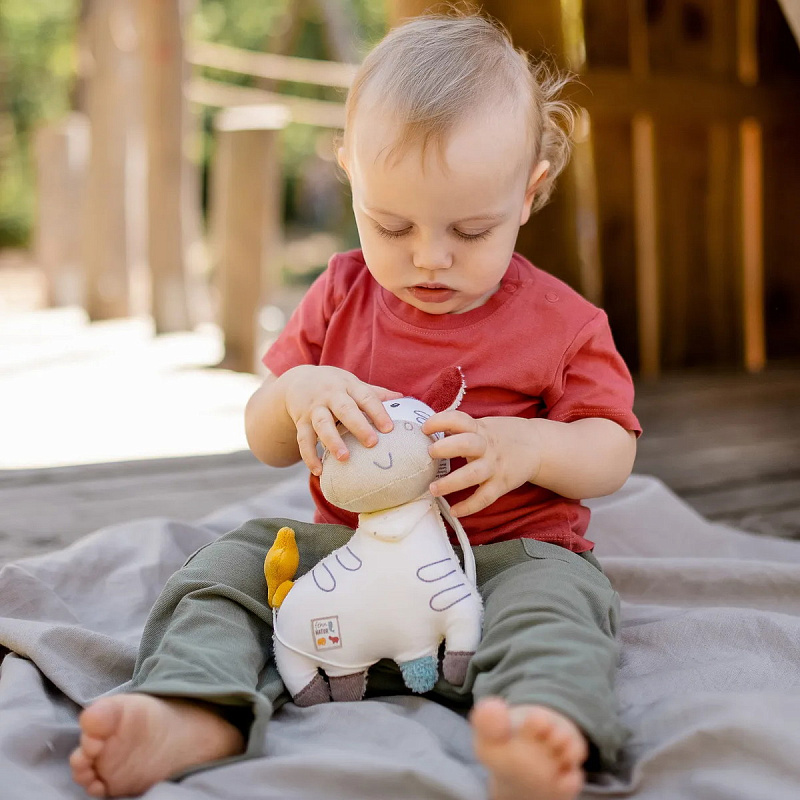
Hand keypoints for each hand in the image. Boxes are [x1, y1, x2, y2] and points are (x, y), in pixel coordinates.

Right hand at [281, 365, 402, 474]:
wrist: (297, 380)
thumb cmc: (334, 386)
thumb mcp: (353, 383)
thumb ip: (375, 393)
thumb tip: (403, 398)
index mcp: (348, 386)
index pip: (366, 397)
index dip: (378, 412)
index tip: (389, 429)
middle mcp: (330, 396)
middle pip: (344, 409)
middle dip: (358, 425)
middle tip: (372, 443)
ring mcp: (314, 408)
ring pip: (322, 424)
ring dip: (332, 441)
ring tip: (344, 458)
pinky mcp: (301, 421)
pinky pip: (303, 439)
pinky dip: (309, 456)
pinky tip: (318, 471)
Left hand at [422, 412, 541, 516]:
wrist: (538, 447)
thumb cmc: (502, 436)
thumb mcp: (484, 426)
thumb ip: (461, 429)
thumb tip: (429, 432)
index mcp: (480, 429)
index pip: (460, 420)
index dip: (441, 421)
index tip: (424, 428)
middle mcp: (487, 446)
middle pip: (466, 444)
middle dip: (446, 448)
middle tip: (429, 453)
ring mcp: (495, 466)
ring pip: (473, 474)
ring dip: (452, 482)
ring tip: (433, 488)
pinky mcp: (502, 484)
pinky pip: (485, 497)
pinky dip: (469, 506)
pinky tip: (453, 511)